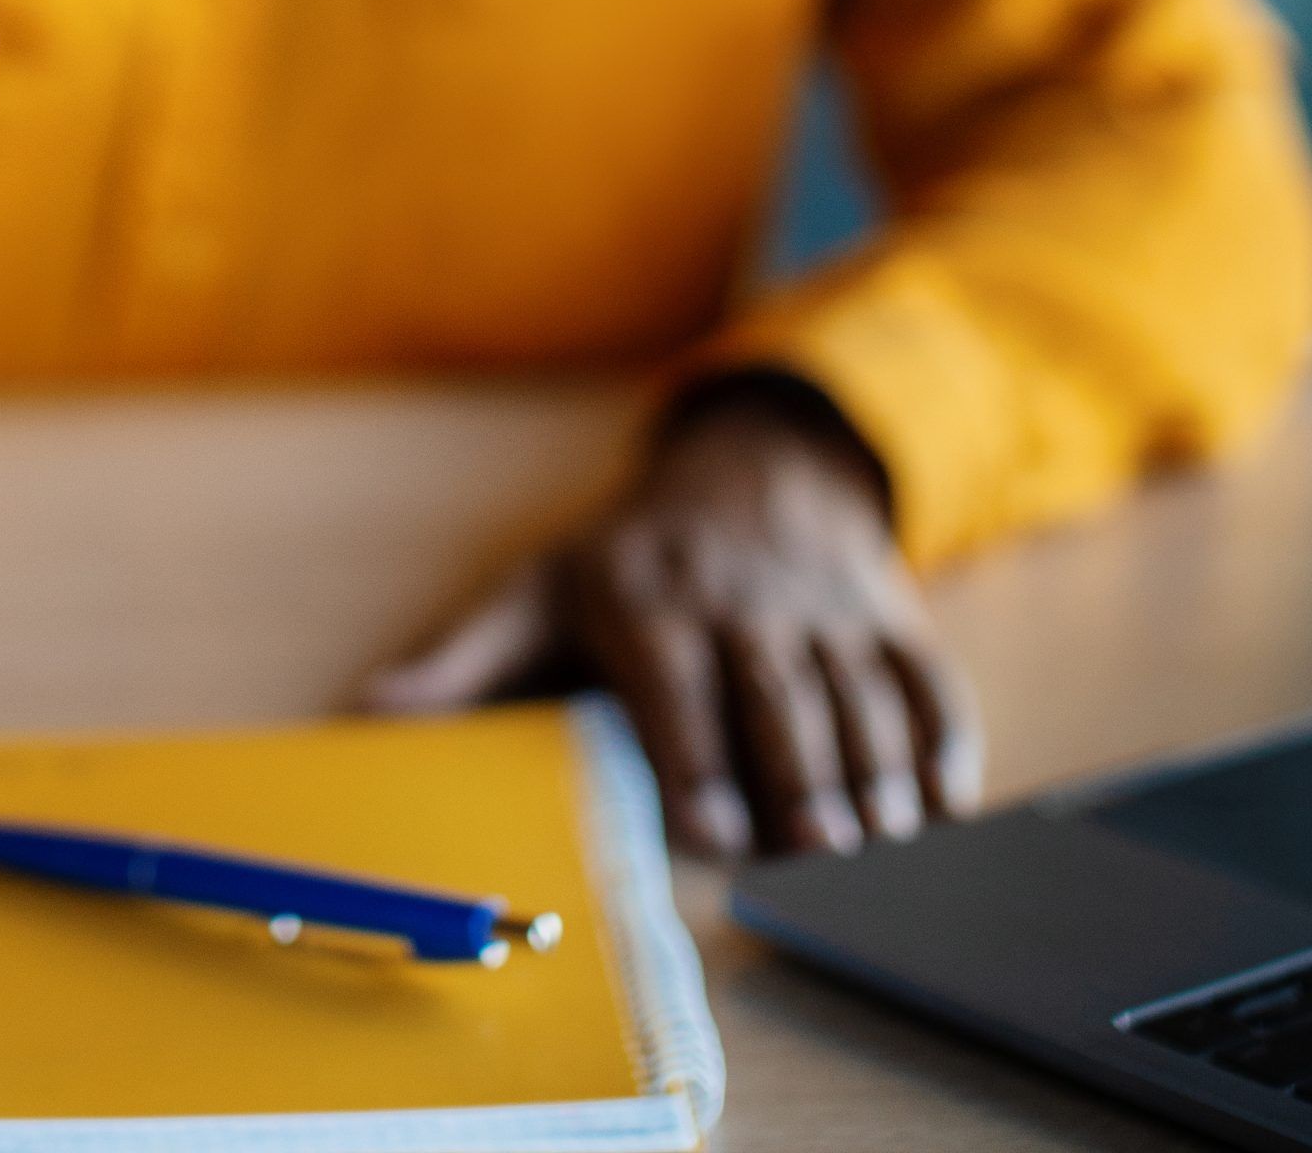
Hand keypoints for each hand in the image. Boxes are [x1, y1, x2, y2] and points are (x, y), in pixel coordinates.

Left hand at [367, 376, 981, 859]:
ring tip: (873, 842)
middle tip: (810, 847)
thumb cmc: (632, 557)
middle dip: (796, 777)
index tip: (711, 830)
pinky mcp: (888, 617)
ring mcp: (822, 611)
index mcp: (650, 600)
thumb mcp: (537, 589)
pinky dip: (942, 741)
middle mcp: (742, 603)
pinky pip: (927, 679)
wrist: (755, 465)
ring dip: (872, 774)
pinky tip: (939, 802)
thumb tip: (369, 713)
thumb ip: (461, 659)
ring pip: (857, 698)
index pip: (676, 682)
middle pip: (778, 700)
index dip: (696, 756)